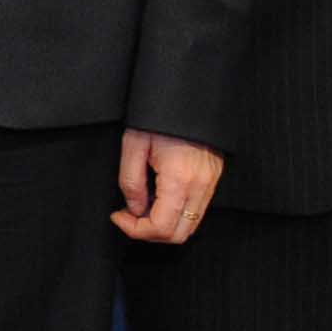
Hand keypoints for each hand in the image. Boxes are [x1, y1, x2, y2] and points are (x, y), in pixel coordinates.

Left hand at [112, 127, 222, 242]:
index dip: (135, 230)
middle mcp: (200, 185)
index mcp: (179, 178)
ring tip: (142, 207)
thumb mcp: (133, 145)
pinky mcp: (213, 178)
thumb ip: (131, 182)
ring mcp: (210, 183)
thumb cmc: (159, 117)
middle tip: (128, 217)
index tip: (118, 216)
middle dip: (150, 233)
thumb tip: (135, 209)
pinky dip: (177, 215)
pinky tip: (158, 199)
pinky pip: (197, 210)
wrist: (187, 95)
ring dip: (164, 226)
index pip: (161, 227)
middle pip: (179, 234)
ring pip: (190, 226)